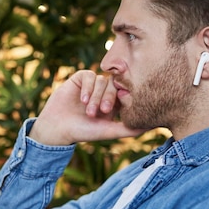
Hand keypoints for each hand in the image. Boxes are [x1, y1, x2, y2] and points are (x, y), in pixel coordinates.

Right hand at [28, 70, 147, 145]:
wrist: (57, 128)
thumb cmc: (83, 132)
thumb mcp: (108, 131)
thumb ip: (129, 129)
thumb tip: (151, 125)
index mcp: (113, 103)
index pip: (125, 93)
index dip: (124, 98)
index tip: (116, 110)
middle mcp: (103, 92)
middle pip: (114, 86)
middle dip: (108, 99)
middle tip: (102, 111)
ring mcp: (91, 85)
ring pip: (102, 81)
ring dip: (96, 96)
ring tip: (88, 111)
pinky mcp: (79, 79)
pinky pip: (89, 75)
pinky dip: (88, 87)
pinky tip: (82, 100)